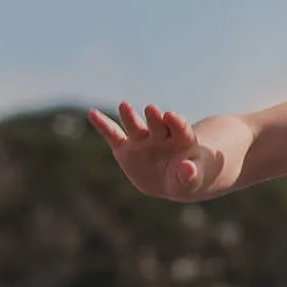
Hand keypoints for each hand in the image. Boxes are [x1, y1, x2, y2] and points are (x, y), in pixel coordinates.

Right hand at [88, 102, 226, 200]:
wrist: (172, 180)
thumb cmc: (188, 177)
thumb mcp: (193, 179)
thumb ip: (191, 174)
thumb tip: (188, 169)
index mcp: (182, 138)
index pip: (179, 127)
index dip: (175, 122)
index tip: (170, 116)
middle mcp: (161, 134)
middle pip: (157, 123)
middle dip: (154, 117)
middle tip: (151, 109)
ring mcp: (142, 140)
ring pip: (135, 126)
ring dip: (130, 116)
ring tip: (124, 106)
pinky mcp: (126, 148)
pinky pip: (113, 135)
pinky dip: (103, 125)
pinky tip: (92, 114)